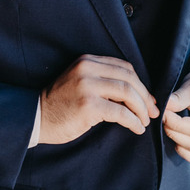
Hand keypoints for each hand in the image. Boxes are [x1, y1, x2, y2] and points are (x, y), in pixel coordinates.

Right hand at [38, 55, 158, 144]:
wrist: (37, 117)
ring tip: (144, 121)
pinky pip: (120, 112)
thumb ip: (103, 81)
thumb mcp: (81, 83)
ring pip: (127, 93)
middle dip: (145, 97)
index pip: (124, 67)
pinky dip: (133, 121)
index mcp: (87, 60)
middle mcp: (87, 68)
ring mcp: (87, 86)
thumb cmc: (61, 104)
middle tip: (152, 112)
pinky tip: (136, 128)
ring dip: (141, 109)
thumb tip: (137, 94)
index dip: (140, 84)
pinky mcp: (88, 105)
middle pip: (129, 78)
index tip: (148, 99)